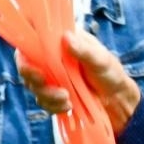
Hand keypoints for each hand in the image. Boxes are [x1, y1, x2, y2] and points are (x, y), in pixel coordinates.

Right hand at [15, 29, 141, 131]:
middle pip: (28, 65)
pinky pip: (43, 101)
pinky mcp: (54, 95)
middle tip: (43, 83)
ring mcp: (52, 77)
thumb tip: (66, 37)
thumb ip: (84, 51)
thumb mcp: (101, 61)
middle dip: (33, 77)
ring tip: (67, 99)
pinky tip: (68, 106)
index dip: (25, 49)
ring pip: (34, 86)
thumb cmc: (112, 74)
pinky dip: (53, 106)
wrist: (118, 100)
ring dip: (46, 95)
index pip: (34, 40)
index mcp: (62, 42)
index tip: (29, 62)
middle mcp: (53, 59)